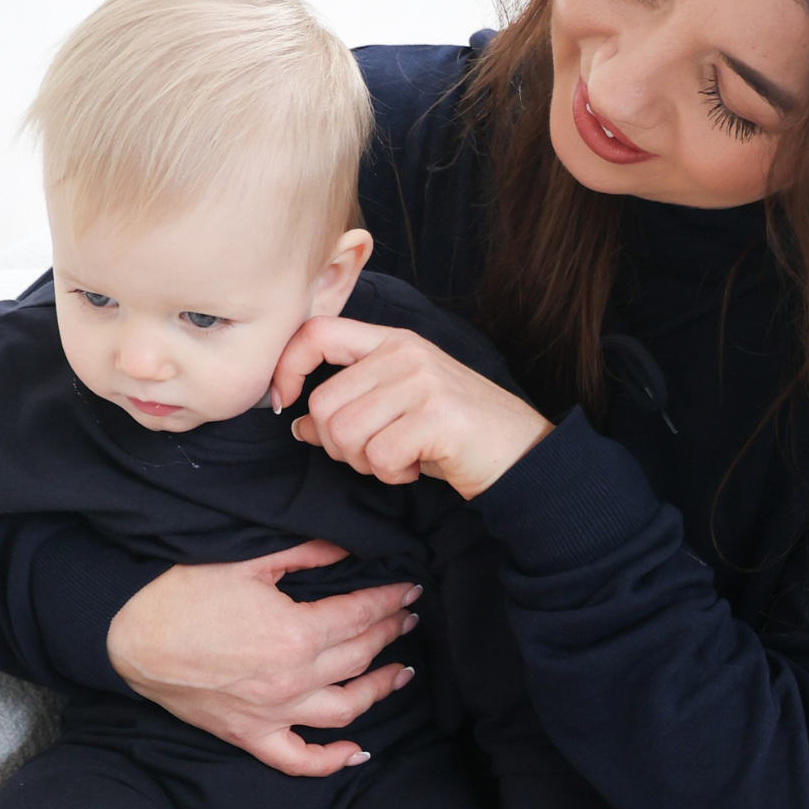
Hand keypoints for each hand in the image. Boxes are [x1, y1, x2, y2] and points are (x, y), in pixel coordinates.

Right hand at [106, 540, 421, 776]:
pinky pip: (299, 760)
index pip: (362, 615)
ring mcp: (273, 713)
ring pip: (346, 709)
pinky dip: (332, 760)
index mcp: (296, 633)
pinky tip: (357, 751)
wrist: (127, 635)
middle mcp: (293, 679)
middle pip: (361, 656)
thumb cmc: (181, 594)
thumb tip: (347, 548)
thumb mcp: (248, 561)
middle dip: (391, 633)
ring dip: (381, 689)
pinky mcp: (250, 735)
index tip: (408, 590)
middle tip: (406, 618)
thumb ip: (306, 555)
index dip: (389, 600)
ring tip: (401, 671)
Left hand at [271, 316, 553, 500]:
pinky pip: (380, 457)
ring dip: (366, 464)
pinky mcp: (439, 417)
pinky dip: (393, 476)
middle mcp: (407, 353)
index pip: (316, 333)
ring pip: (346, 435)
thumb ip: (352, 403)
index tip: (285, 404)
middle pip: (324, 405)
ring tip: (399, 460)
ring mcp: (425, 382)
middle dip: (337, 446)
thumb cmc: (457, 434)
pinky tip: (418, 468)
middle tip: (374, 455)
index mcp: (394, 341)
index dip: (287, 368)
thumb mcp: (401, 406)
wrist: (523, 455)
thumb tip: (298, 423)